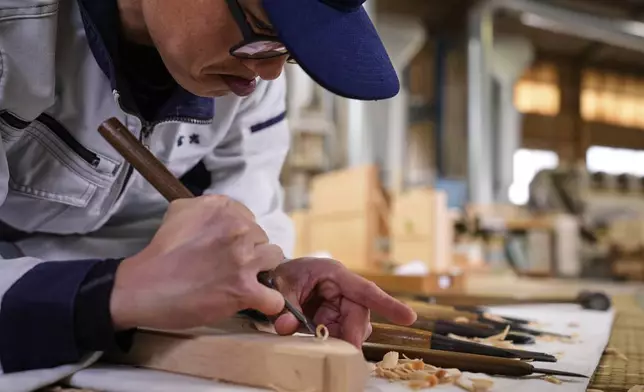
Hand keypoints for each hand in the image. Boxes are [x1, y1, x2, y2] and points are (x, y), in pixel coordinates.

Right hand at [110, 195, 285, 329]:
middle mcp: (237, 228)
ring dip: (262, 272)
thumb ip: (207, 207)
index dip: (241, 237)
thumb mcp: (179, 211)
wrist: (144, 287)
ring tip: (243, 282)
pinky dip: (269, 303)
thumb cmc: (160, 253)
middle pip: (263, 239)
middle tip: (229, 268)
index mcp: (223, 208)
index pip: (250, 219)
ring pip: (274, 260)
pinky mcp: (243, 288)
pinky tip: (256, 303)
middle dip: (250, 252)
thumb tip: (226, 214)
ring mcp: (242, 258)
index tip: (226, 249)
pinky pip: (274, 297)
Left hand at [271, 258, 416, 346]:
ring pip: (352, 327)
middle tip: (344, 353)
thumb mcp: (280, 287)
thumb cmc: (280, 275)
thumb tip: (286, 326)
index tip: (409, 317)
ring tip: (317, 334)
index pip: (365, 290)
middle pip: (359, 315)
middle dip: (351, 334)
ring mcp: (340, 304)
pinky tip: (317, 338)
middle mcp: (342, 289)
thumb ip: (284, 307)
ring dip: (338, 338)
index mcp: (334, 274)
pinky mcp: (335, 317)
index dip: (387, 304)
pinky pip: (341, 333)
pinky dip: (331, 340)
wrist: (271, 278)